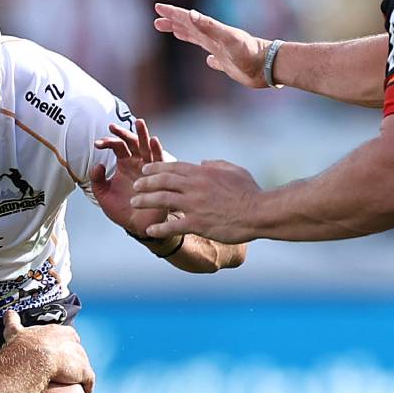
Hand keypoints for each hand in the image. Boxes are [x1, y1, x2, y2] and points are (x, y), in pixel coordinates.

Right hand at [4, 311, 94, 392]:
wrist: (30, 361)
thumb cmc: (22, 346)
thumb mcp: (15, 331)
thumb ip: (13, 322)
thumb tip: (8, 313)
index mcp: (59, 331)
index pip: (68, 336)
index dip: (63, 347)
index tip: (57, 355)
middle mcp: (72, 341)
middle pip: (77, 351)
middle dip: (72, 361)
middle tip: (63, 372)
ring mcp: (79, 356)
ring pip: (83, 366)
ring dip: (78, 375)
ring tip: (71, 385)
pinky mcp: (83, 372)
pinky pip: (89, 381)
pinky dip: (86, 387)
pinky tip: (82, 392)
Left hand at [89, 114, 177, 239]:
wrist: (138, 226)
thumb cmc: (122, 210)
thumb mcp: (104, 195)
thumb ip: (97, 181)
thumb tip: (97, 165)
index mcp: (124, 163)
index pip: (117, 146)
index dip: (107, 142)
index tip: (97, 144)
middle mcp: (137, 162)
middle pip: (132, 142)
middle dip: (124, 132)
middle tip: (113, 126)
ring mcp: (149, 168)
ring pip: (147, 147)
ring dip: (144, 134)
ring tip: (139, 122)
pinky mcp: (159, 176)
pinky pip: (160, 161)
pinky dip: (157, 150)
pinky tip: (154, 141)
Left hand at [131, 158, 262, 244]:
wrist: (258, 212)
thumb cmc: (249, 191)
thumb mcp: (233, 170)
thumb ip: (215, 164)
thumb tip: (202, 162)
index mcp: (202, 173)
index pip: (172, 167)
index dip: (155, 168)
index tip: (144, 169)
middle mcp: (194, 186)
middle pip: (162, 181)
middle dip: (145, 183)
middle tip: (135, 186)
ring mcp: (194, 205)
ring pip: (162, 200)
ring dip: (145, 201)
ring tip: (134, 203)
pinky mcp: (197, 223)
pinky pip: (173, 225)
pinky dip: (159, 228)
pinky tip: (149, 230)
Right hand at [153, 4, 270, 89]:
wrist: (268, 66)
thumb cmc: (249, 52)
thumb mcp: (228, 38)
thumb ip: (209, 26)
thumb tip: (190, 14)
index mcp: (212, 32)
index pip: (188, 19)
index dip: (173, 14)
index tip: (158, 7)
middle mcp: (215, 39)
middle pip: (190, 28)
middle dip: (173, 23)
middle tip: (157, 20)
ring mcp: (221, 51)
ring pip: (199, 41)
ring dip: (185, 35)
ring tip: (175, 33)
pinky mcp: (229, 64)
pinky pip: (214, 60)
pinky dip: (208, 59)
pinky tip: (209, 60)